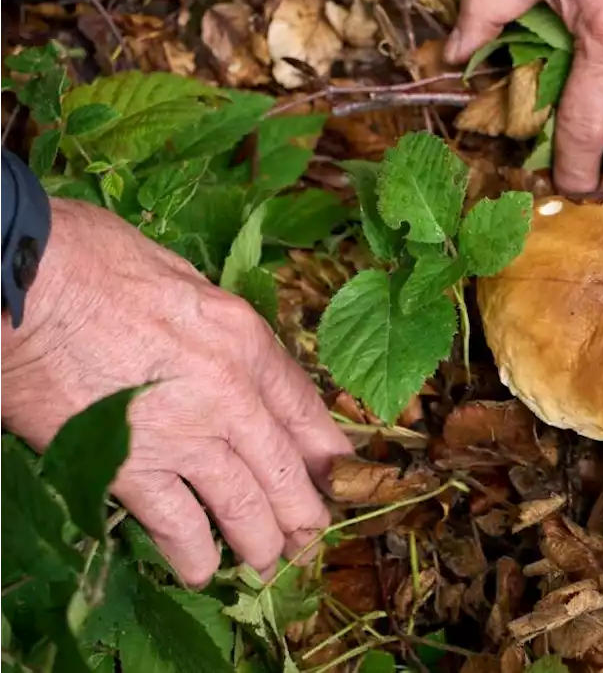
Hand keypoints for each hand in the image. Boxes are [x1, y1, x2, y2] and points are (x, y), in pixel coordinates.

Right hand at [0, 198, 352, 587]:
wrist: (24, 287)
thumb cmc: (89, 263)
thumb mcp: (180, 277)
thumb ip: (214, 325)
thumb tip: (225, 350)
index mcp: (245, 339)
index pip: (304, 406)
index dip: (326, 449)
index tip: (338, 474)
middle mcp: (229, 393)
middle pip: (283, 467)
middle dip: (302, 510)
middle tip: (310, 536)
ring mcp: (183, 435)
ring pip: (243, 504)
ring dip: (259, 541)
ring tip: (267, 561)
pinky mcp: (130, 467)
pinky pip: (176, 524)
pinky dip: (192, 554)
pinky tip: (200, 572)